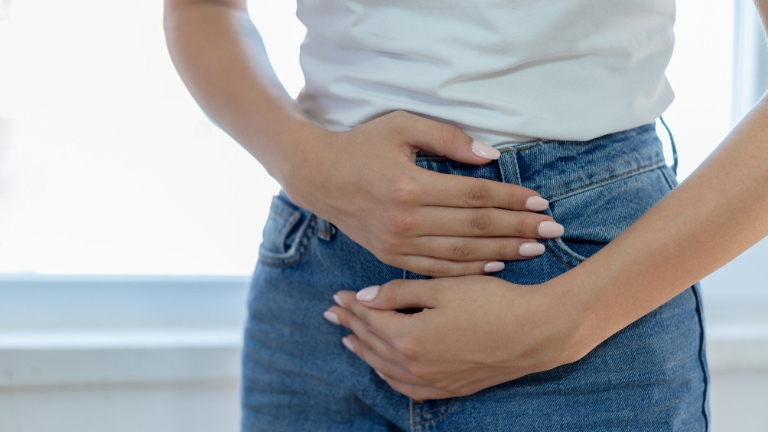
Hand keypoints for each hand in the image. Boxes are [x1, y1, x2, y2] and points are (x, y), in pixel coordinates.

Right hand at [282, 111, 563, 276]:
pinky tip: (495, 266)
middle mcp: (406, 220)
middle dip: (519, 228)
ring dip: (502, 251)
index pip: (475, 195)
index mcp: (410, 186)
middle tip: (553, 230)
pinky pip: (437, 269)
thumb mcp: (400, 126)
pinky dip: (469, 270)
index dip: (512, 198)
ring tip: (535, 250)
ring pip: (461, 253)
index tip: (542, 202)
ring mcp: (397, 243)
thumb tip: (489, 156)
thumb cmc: (361, 145)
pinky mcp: (390, 256)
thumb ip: (446, 139)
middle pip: (475, 227)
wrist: (317, 177)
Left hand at [323, 277, 585, 399]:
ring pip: (386, 369)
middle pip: (373, 344)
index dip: (352, 306)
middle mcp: (416, 366)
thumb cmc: (492, 302)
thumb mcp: (443, 287)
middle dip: (351, 326)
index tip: (338, 294)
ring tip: (349, 340)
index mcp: (410, 338)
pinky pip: (408, 388)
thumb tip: (364, 297)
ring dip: (365, 352)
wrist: (536, 331)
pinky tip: (385, 368)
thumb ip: (399, 293)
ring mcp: (434, 381)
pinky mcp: (452, 388)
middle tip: (333, 313)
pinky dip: (389, 376)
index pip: (370, 320)